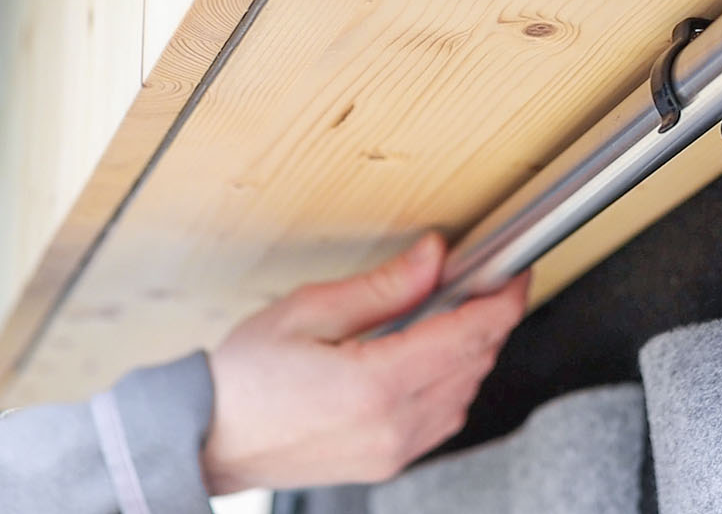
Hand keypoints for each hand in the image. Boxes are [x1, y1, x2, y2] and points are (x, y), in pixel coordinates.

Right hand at [201, 233, 529, 493]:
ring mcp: (392, 452)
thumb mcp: (309, 311)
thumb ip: (384, 287)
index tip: (515, 274)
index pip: (469, 336)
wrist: (206, 437)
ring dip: (474, 353)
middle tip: (484, 283)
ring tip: (456, 315)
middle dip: (490, 320)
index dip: (503, 300)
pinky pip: (442, 421)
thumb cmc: (242, 378)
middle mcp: (392, 426)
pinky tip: (434, 359)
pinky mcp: (385, 463)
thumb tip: (433, 258)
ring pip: (465, 396)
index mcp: (376, 385)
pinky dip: (452, 384)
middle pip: (476, 365)